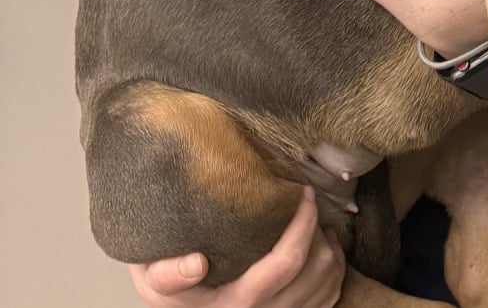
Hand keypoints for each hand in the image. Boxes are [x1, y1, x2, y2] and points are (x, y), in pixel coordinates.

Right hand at [130, 188, 344, 307]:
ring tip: (311, 220)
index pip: (285, 263)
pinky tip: (320, 246)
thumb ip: (167, 275)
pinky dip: (333, 266)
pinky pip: (330, 293)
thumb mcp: (152, 280)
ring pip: (328, 278)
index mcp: (237, 303)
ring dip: (328, 244)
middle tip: (306, 199)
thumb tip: (197, 264)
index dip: (303, 224)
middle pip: (316, 267)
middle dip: (317, 226)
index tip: (302, 192)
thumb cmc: (169, 291)